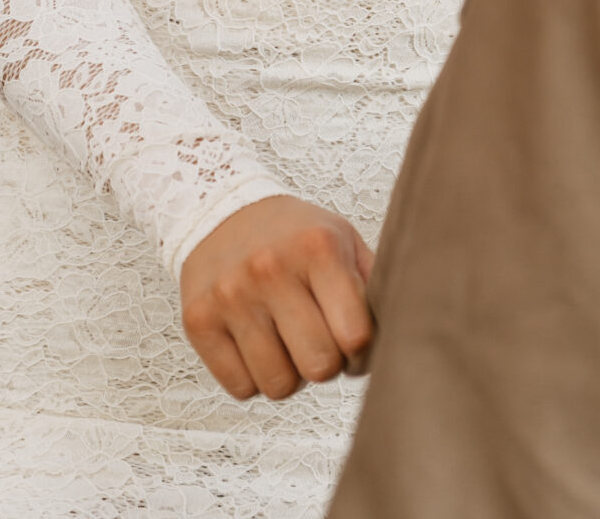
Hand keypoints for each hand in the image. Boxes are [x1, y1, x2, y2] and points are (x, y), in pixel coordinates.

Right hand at [179, 193, 374, 401]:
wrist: (222, 210)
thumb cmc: (294, 235)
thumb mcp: (343, 241)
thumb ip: (373, 288)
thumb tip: (400, 339)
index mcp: (318, 246)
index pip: (356, 336)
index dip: (363, 353)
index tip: (354, 343)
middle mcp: (271, 269)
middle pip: (320, 368)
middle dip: (327, 364)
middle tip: (319, 340)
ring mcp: (230, 295)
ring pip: (279, 387)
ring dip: (290, 373)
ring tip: (286, 339)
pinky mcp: (198, 320)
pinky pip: (241, 389)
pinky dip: (254, 377)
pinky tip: (257, 343)